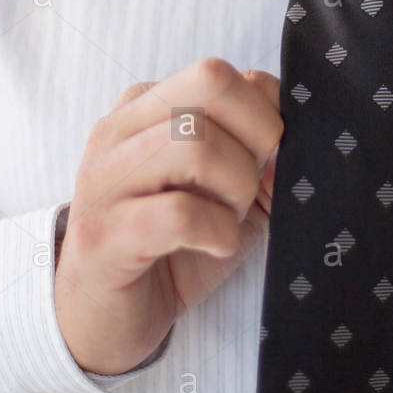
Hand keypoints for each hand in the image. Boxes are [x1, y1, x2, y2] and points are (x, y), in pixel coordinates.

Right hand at [55, 62, 281, 374]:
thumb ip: (259, 150)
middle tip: (251, 187)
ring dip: (237, 189)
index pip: (220, 73)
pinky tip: (215, 245)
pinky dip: (218, 231)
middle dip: (255, 136)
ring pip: (197, 145)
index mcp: (144, 108)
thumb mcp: (226, 189)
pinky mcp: (105, 235)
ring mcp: (105, 180)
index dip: (264, 114)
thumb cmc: (171, 248)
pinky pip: (180, 214)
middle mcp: (117, 131)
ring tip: (229, 220)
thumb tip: (290, 134)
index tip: (267, 160)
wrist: (102, 319)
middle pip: (209, 84)